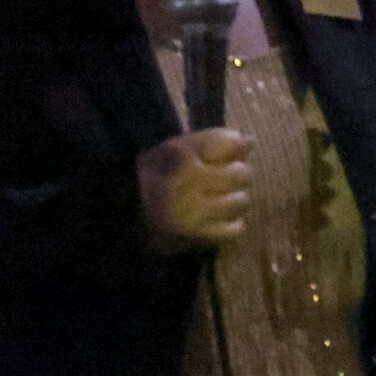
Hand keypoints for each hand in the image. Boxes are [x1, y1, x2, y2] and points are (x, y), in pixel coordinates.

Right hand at [137, 129, 253, 251]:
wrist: (124, 215)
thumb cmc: (153, 176)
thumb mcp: (174, 149)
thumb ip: (212, 141)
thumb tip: (251, 141)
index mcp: (181, 155)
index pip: (231, 141)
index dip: (237, 146)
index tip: (231, 153)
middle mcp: (190, 181)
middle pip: (242, 174)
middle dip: (239, 174)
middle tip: (227, 179)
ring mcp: (194, 210)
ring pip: (241, 201)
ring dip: (235, 199)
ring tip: (220, 199)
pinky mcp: (197, 235)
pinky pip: (234, 228)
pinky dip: (231, 223)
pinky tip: (219, 218)